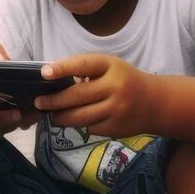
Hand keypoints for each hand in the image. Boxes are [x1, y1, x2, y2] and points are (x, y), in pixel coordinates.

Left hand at [31, 54, 155, 137]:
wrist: (155, 103)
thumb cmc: (124, 80)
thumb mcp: (110, 67)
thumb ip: (86, 71)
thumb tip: (52, 79)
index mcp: (112, 66)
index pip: (84, 65)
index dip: (63, 68)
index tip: (44, 73)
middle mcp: (116, 87)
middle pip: (77, 96)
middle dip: (54, 101)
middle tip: (39, 103)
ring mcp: (117, 109)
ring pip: (80, 117)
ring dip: (61, 117)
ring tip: (52, 115)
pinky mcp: (116, 128)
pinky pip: (90, 128)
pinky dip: (81, 125)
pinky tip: (78, 120)